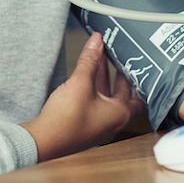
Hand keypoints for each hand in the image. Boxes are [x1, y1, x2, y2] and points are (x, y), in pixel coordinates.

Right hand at [22, 33, 144, 161]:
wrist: (43, 141)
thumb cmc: (66, 120)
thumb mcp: (80, 82)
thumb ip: (89, 60)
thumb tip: (97, 41)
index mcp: (119, 114)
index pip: (140, 98)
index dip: (140, 81)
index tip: (139, 68)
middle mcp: (112, 122)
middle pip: (122, 96)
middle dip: (119, 76)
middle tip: (119, 59)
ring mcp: (98, 125)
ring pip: (107, 99)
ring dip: (104, 80)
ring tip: (100, 60)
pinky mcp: (85, 125)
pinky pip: (95, 104)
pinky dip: (94, 89)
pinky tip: (85, 77)